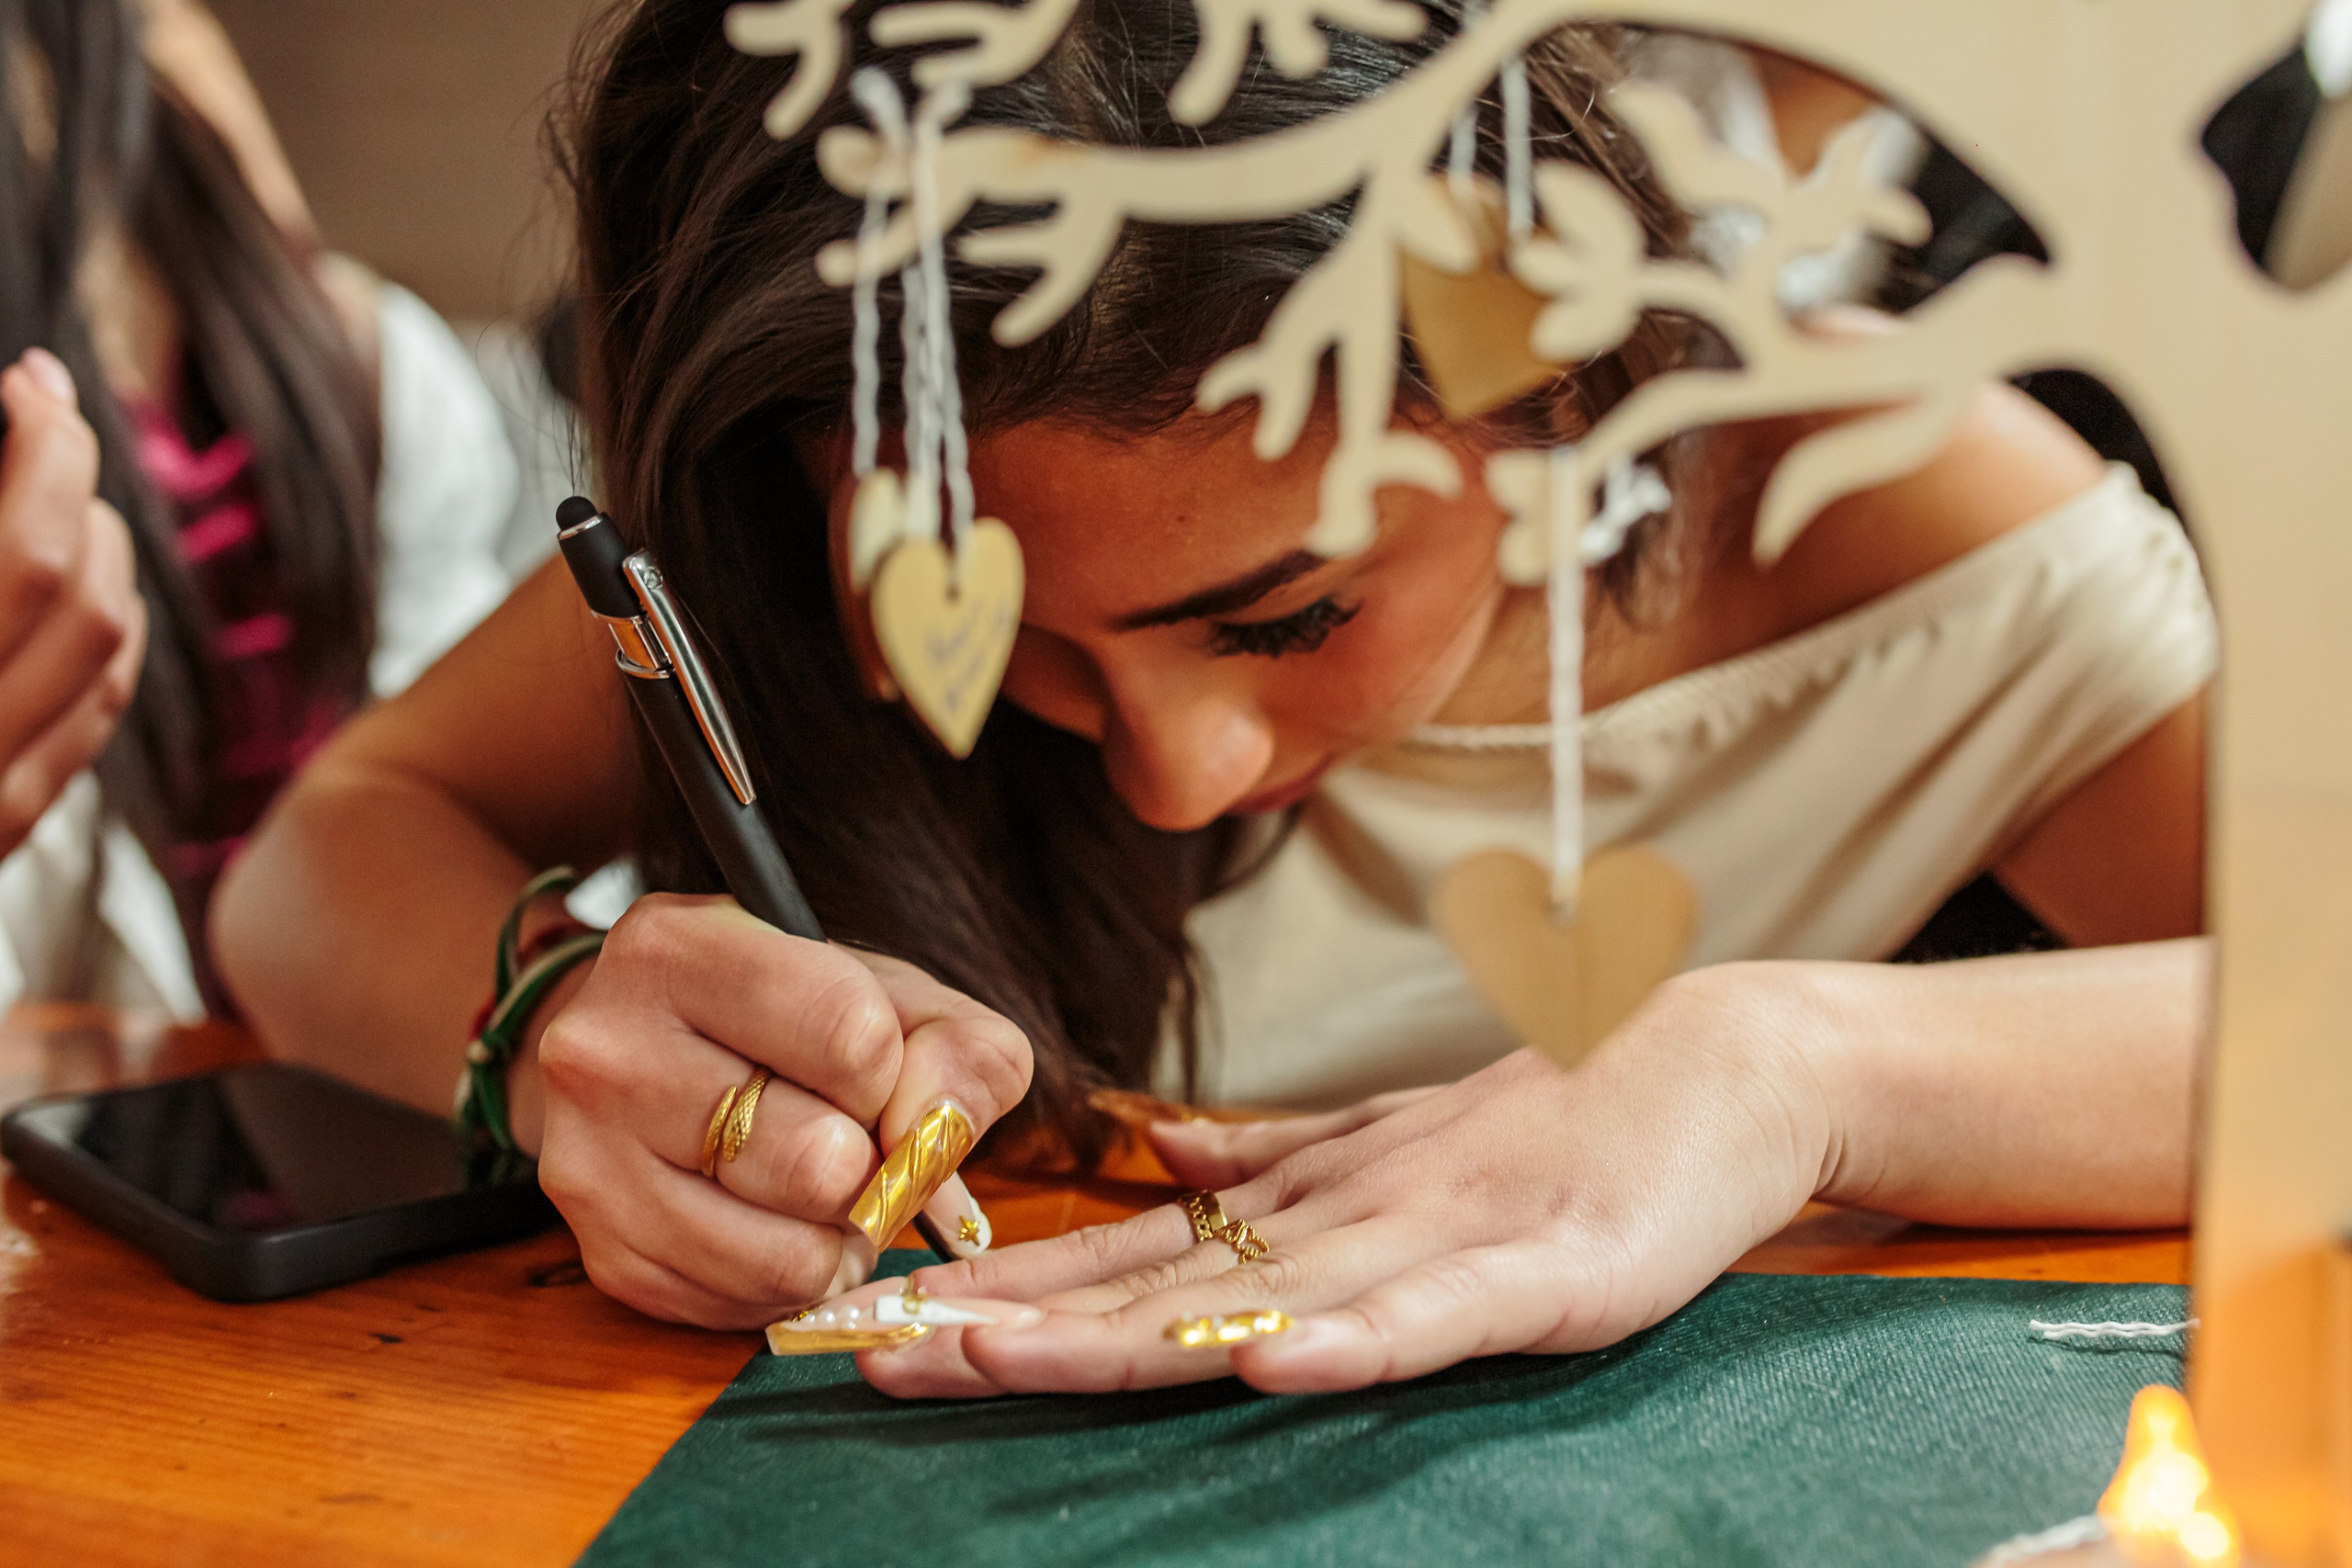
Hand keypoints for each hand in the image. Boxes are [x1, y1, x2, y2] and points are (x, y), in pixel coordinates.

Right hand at [0, 349, 145, 856]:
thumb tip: (8, 452)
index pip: (30, 555)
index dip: (47, 448)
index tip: (27, 383)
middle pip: (88, 598)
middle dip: (79, 488)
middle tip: (42, 421)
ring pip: (108, 659)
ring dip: (104, 556)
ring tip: (61, 487)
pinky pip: (89, 719)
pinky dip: (99, 635)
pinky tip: (76, 585)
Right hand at [531, 894, 1032, 1328]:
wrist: (646, 1059)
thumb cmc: (785, 1020)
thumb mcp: (888, 994)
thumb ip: (958, 1047)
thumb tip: (936, 1131)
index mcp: (676, 949)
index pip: (851, 1039)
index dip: (891, 1075)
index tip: (866, 1072)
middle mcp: (605, 1052)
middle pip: (816, 1161)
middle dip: (867, 1167)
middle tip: (847, 1142)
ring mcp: (588, 1162)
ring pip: (787, 1255)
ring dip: (838, 1237)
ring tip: (819, 1190)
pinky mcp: (603, 1257)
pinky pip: (748, 1306)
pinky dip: (791, 1278)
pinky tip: (775, 1225)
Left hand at [848, 965, 1838, 1395]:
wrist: (1715, 1058)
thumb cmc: (1555, 1113)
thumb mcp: (1392, 1141)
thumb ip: (1274, 1157)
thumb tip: (1157, 1155)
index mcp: (1303, 1198)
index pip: (1122, 1253)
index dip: (995, 1287)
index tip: (870, 1319)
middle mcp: (1340, 1213)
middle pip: (1150, 1284)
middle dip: (1003, 1323)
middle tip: (861, 1352)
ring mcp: (1434, 1237)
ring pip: (1254, 1297)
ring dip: (1121, 1332)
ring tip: (993, 1354)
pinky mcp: (1539, 1268)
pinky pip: (1428, 1314)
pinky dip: (1344, 1340)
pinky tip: (1260, 1363)